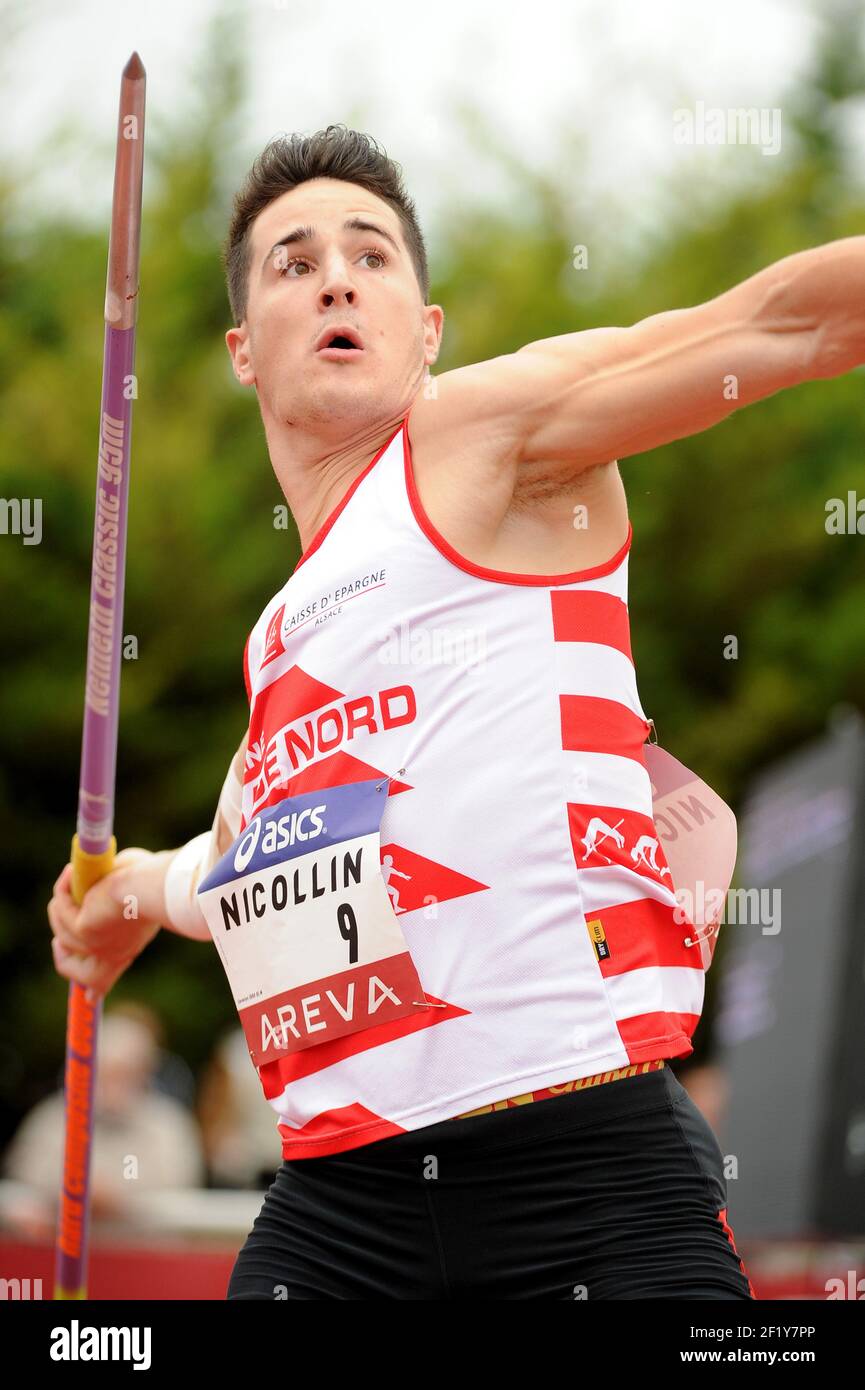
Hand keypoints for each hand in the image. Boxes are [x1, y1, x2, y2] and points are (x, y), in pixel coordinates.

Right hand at [46, 847, 167, 1003]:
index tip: (91, 997)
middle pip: (76, 971)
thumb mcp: (134, 894)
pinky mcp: (83, 930)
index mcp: (127, 948)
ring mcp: (94, 945)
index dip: (94, 989)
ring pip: (62, 932)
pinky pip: (61, 909)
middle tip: (60, 934)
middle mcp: (111, 954)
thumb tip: (91, 891)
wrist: (154, 883)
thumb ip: (113, 897)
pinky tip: (71, 872)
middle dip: (62, 954)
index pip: (107, 979)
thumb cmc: (153, 881)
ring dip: (61, 904)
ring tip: (72, 876)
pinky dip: (63, 889)